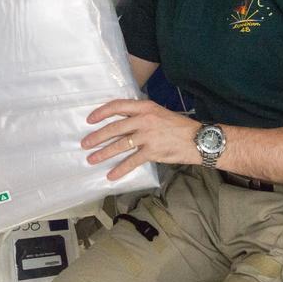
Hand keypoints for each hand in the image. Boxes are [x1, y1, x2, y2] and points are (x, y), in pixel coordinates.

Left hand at [81, 99, 199, 180]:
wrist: (197, 139)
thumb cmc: (178, 126)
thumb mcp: (158, 113)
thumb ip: (141, 115)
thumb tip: (122, 123)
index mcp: (145, 107)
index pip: (118, 106)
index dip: (102, 112)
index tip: (90, 119)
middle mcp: (144, 119)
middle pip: (115, 127)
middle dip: (97, 137)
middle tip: (85, 144)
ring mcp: (148, 136)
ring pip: (120, 145)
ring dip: (103, 153)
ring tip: (92, 159)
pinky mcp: (152, 152)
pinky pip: (132, 161)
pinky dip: (120, 169)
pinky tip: (111, 175)